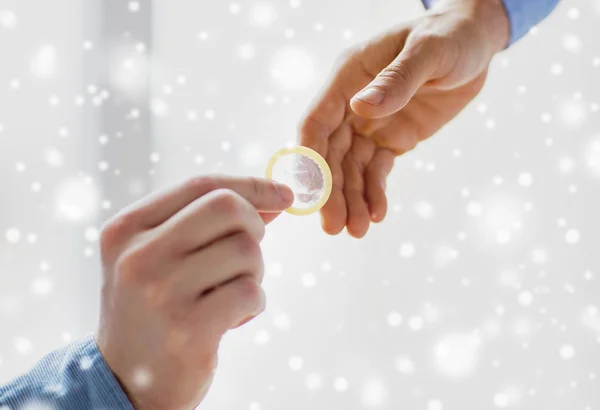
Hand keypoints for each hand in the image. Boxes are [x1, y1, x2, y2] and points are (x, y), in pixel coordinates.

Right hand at [95, 175, 293, 409]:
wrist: (124, 382)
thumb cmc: (153, 308)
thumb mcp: (159, 256)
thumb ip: (206, 221)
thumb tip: (275, 199)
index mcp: (126, 229)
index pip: (202, 185)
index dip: (251, 185)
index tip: (284, 195)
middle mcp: (138, 255)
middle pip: (229, 208)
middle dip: (254, 227)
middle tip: (245, 256)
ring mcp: (162, 292)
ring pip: (246, 250)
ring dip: (253, 273)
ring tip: (228, 295)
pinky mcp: (188, 329)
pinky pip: (251, 291)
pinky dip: (254, 303)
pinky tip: (232, 319)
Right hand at [299, 0, 508, 237]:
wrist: (474, 44)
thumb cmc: (449, 36)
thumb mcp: (429, 52)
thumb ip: (397, 80)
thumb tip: (361, 109)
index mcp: (347, 77)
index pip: (316, 121)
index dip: (309, 156)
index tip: (310, 192)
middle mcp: (351, 104)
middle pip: (330, 153)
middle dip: (331, 191)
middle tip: (333, 226)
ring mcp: (370, 124)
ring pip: (352, 168)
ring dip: (351, 200)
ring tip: (356, 231)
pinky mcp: (391, 139)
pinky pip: (377, 171)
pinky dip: (374, 193)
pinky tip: (376, 215)